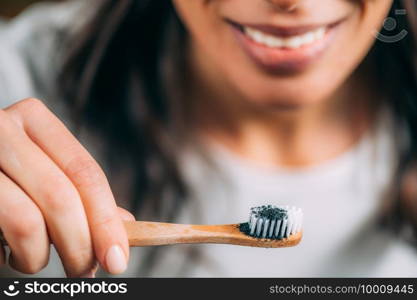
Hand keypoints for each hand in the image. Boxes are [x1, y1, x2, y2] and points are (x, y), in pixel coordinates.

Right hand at [0, 98, 131, 276]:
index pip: (85, 173)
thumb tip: (126, 224)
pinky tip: (5, 252)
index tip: (118, 259)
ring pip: (25, 221)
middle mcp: (4, 129)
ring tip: (33, 262)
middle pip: (61, 197)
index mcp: (35, 121)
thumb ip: (81, 196)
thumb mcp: (44, 177)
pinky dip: (7, 256)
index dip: (106, 221)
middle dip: (80, 245)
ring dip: (38, 258)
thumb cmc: (8, 182)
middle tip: (84, 272)